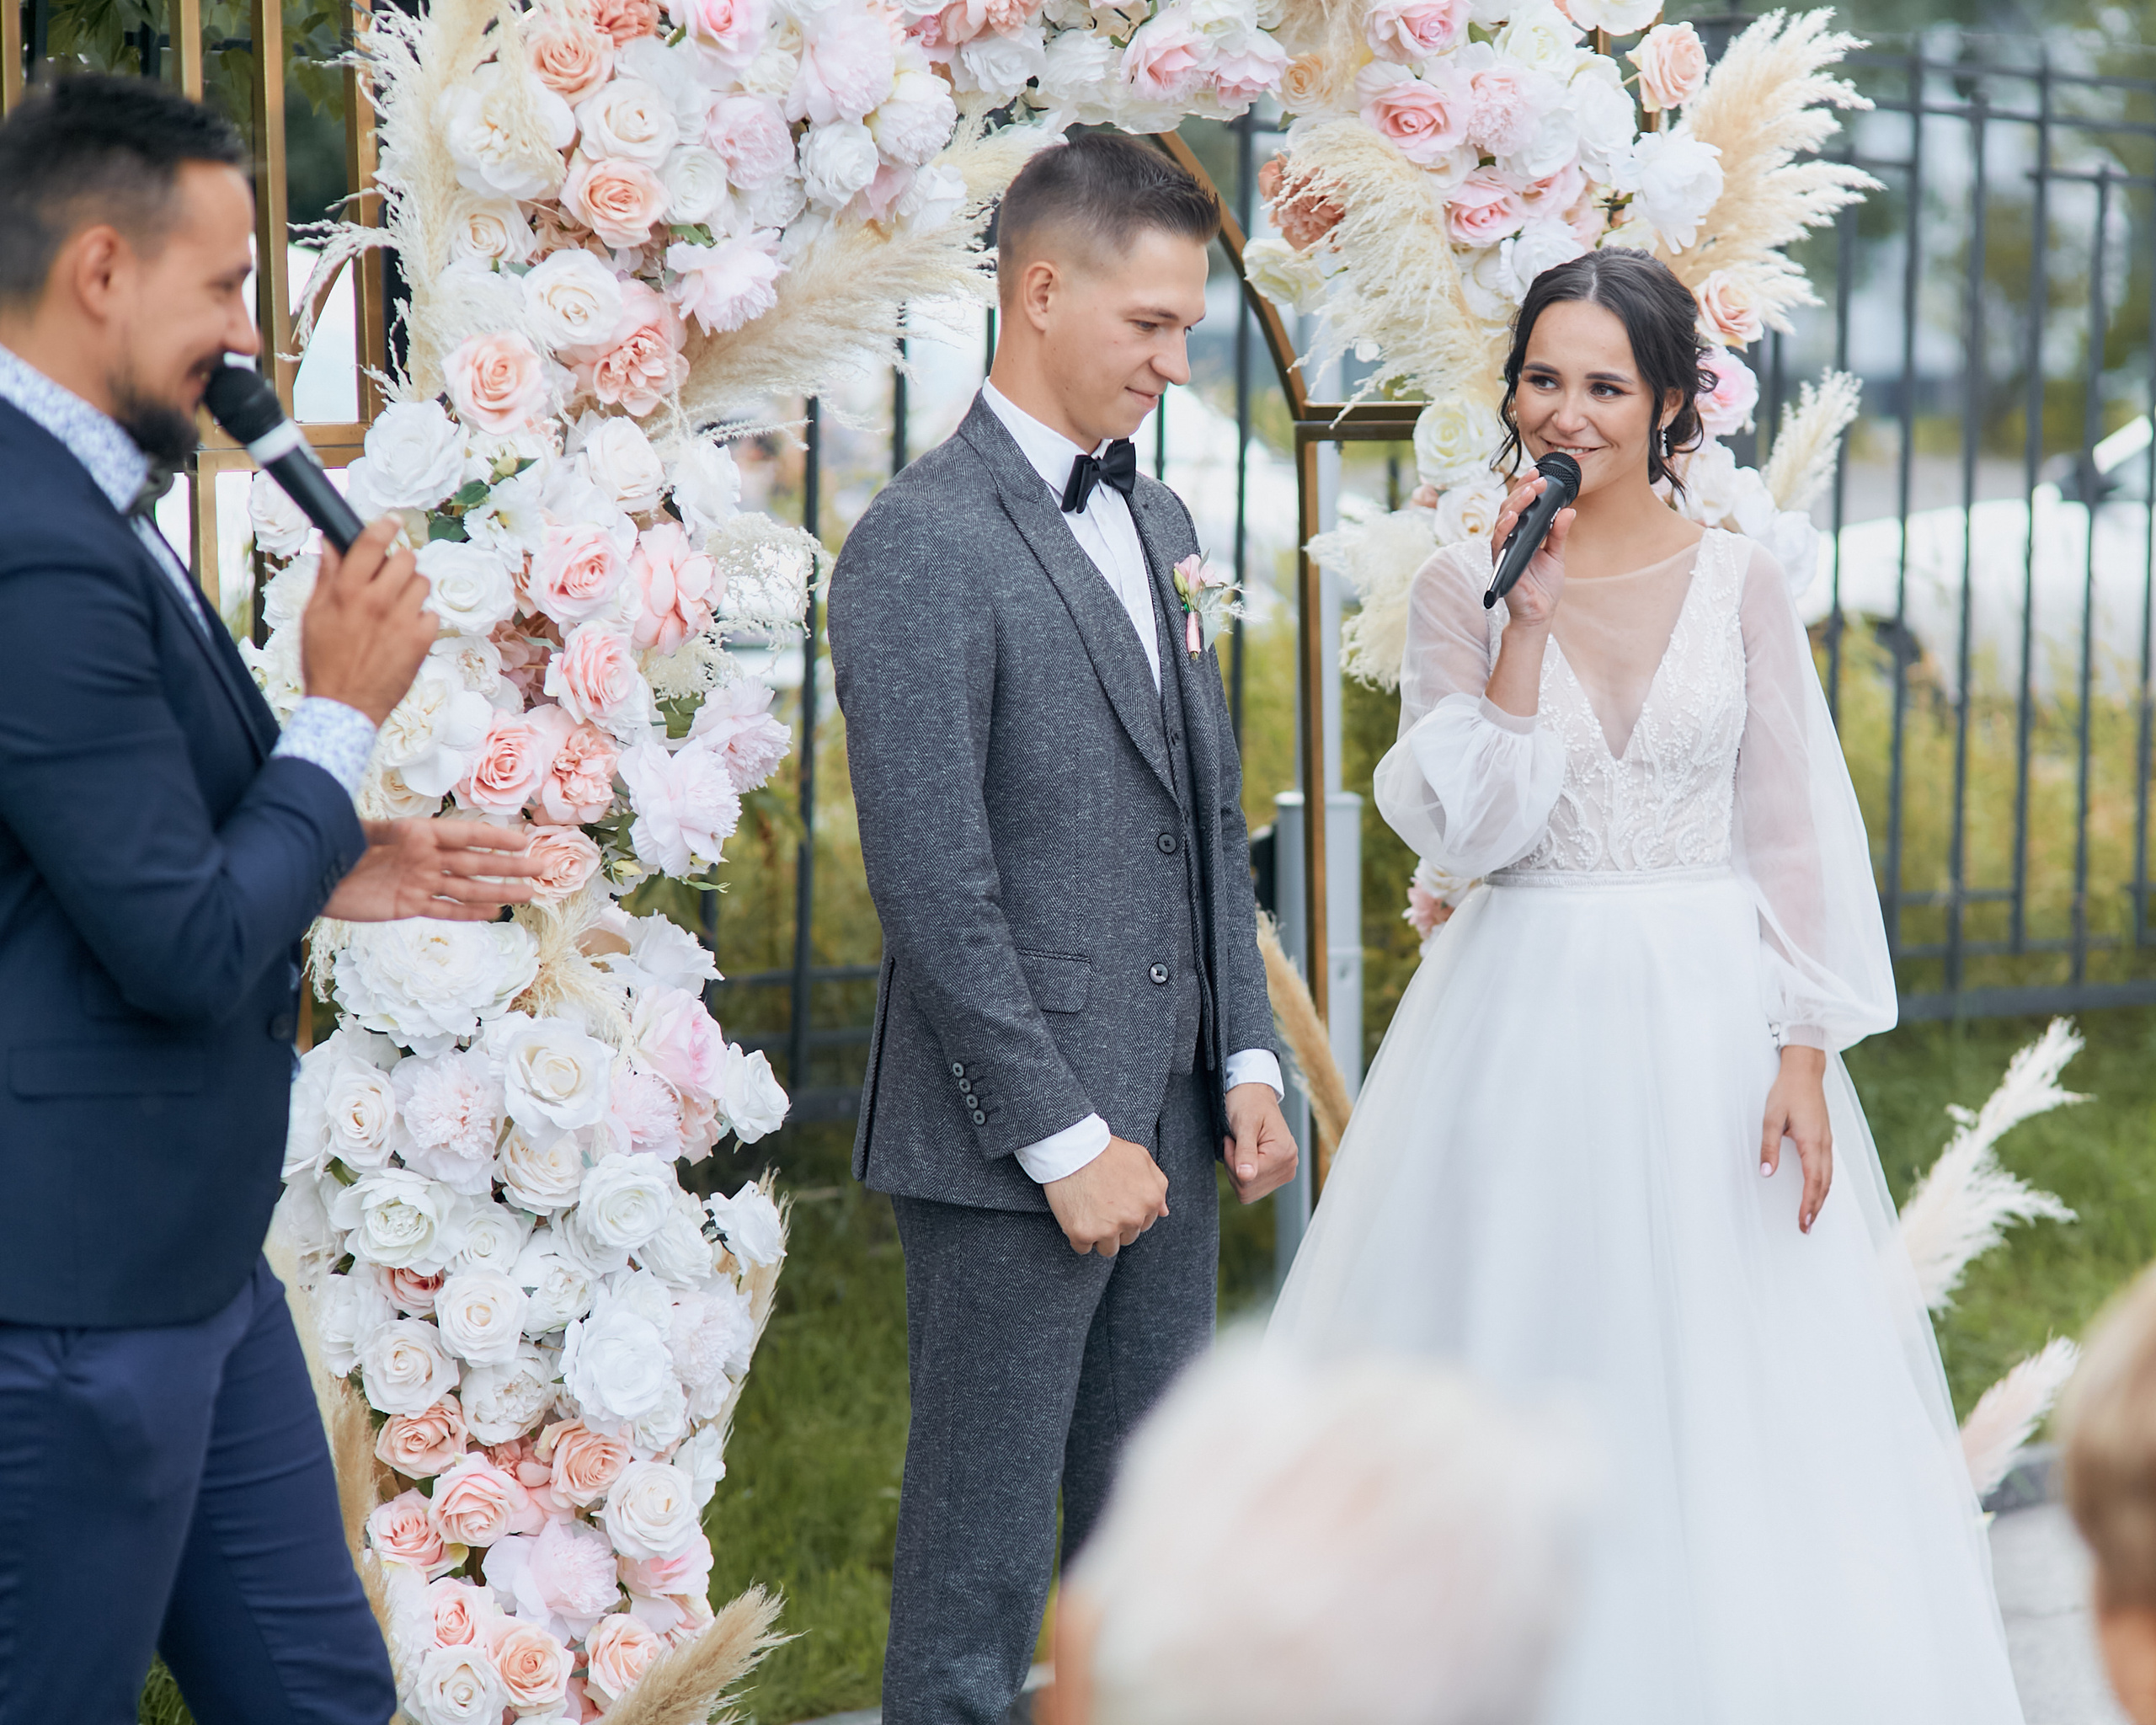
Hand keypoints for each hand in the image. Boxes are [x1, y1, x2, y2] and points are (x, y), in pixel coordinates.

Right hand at [301, 517, 436, 725]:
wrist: (344, 705)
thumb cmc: (324, 660)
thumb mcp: (314, 615)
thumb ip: (326, 576)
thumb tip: (328, 542)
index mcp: (347, 591)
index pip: (371, 542)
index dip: (385, 526)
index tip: (392, 521)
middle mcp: (377, 601)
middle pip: (406, 559)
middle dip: (399, 563)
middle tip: (389, 578)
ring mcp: (403, 620)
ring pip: (421, 584)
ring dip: (411, 590)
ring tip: (395, 608)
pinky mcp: (421, 641)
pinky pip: (431, 615)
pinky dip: (420, 620)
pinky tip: (403, 632)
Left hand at [323, 819, 544, 922]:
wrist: (309, 879)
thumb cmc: (330, 846)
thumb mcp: (355, 833)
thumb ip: (385, 832)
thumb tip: (411, 835)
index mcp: (417, 834)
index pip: (465, 835)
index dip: (495, 837)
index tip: (524, 840)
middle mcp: (425, 858)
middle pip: (475, 862)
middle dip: (509, 865)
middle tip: (542, 867)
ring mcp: (420, 883)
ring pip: (468, 887)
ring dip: (499, 889)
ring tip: (529, 892)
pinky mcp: (409, 905)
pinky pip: (446, 909)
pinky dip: (470, 911)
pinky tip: (494, 911)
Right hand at [1044, 1136, 1169, 1256]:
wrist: (1072, 1148)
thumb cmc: (1105, 1150)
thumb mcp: (1140, 1158)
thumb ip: (1157, 1184)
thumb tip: (1163, 1212)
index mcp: (1150, 1200)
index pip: (1144, 1224)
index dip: (1128, 1213)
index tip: (1114, 1201)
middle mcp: (1133, 1218)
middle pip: (1127, 1238)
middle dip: (1115, 1225)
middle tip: (1100, 1204)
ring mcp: (1108, 1228)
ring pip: (1108, 1249)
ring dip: (1099, 1236)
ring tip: (1088, 1212)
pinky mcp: (1083, 1233)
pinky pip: (1083, 1248)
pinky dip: (1078, 1237)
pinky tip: (1075, 1216)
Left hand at [1222, 1081, 1296, 1204]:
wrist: (1255, 1093)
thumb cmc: (1248, 1103)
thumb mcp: (1244, 1124)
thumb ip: (1245, 1151)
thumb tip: (1246, 1177)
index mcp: (1284, 1153)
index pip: (1247, 1179)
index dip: (1232, 1161)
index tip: (1231, 1139)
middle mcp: (1289, 1165)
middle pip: (1248, 1189)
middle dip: (1233, 1167)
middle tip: (1234, 1142)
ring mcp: (1285, 1171)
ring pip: (1248, 1191)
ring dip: (1236, 1170)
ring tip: (1240, 1146)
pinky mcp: (1278, 1174)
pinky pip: (1252, 1188)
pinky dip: (1242, 1173)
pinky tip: (1245, 1155)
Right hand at [1490, 472, 1574, 629]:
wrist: (1539, 614)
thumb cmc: (1543, 587)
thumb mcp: (1556, 555)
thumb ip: (1559, 533)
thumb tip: (1568, 510)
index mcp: (1521, 536)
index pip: (1520, 506)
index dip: (1526, 488)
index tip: (1538, 473)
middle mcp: (1508, 540)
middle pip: (1509, 508)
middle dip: (1523, 490)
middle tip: (1539, 479)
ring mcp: (1502, 551)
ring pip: (1502, 520)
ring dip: (1515, 503)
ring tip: (1530, 491)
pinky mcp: (1500, 563)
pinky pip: (1498, 542)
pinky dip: (1504, 527)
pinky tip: (1514, 516)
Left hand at [1761, 1044, 1832, 1232]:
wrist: (1805, 1071)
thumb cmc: (1786, 1092)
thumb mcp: (1771, 1118)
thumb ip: (1768, 1147)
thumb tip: (1766, 1173)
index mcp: (1811, 1143)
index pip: (1812, 1182)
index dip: (1808, 1204)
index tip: (1803, 1222)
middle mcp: (1823, 1145)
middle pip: (1823, 1184)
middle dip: (1815, 1208)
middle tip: (1806, 1228)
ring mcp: (1826, 1141)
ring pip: (1828, 1177)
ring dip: (1820, 1198)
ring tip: (1811, 1215)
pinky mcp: (1824, 1137)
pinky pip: (1827, 1167)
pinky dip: (1823, 1184)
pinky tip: (1817, 1190)